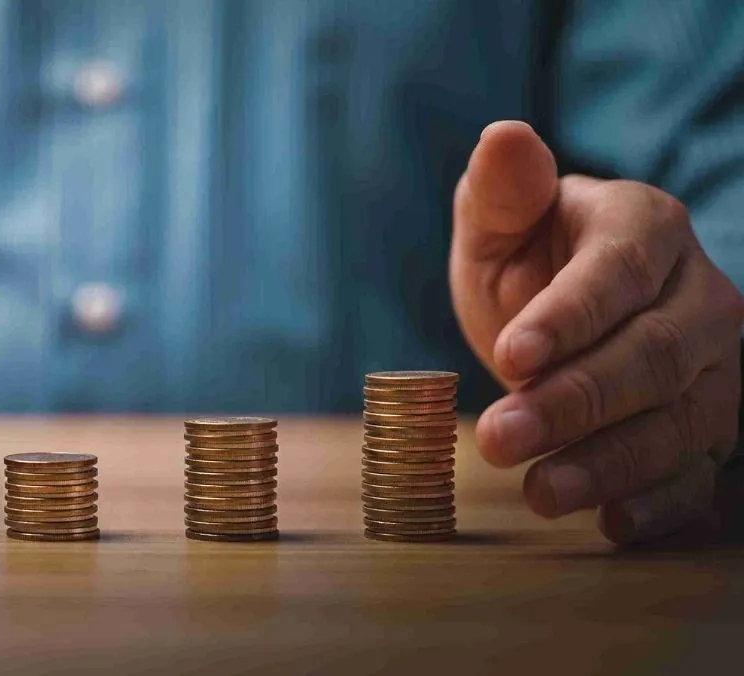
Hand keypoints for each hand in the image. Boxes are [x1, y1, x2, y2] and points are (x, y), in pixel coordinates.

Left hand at [451, 121, 743, 543]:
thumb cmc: (526, 260)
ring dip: (609, 463)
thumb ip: (503, 190)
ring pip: (680, 420)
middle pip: (651, 355)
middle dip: (575, 402)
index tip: (511, 357)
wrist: (562, 315)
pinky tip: (608, 523)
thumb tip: (503, 137)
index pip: (616, 273)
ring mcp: (715, 367)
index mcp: (645, 227)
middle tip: (497, 438)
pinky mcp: (709, 425)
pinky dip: (658, 502)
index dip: (568, 317)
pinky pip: (699, 470)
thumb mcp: (499, 223)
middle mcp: (698, 296)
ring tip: (538, 492)